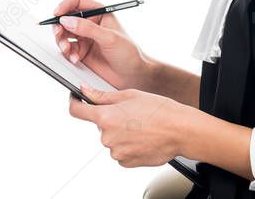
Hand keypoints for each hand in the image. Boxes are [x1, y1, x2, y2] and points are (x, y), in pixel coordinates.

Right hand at [50, 0, 153, 90]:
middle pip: (66, 17)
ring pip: (64, 34)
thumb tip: (67, 20)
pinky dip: (67, 53)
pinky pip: (67, 49)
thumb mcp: (109, 37)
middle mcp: (90, 23)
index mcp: (99, 12)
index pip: (77, 1)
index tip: (58, 14)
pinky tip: (75, 59)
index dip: (65, 5)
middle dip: (59, 26)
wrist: (132, 75)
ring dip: (62, 41)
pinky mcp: (81, 52)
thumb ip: (87, 28)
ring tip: (68, 50)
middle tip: (59, 34)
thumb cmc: (128, 52)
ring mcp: (85, 37)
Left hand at [68, 84, 188, 167]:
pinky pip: (120, 151)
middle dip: (111, 119)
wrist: (180, 130)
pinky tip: (142, 137)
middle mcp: (107, 137)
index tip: (76, 100)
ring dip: (121, 133)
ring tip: (141, 126)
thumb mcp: (130, 95)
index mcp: (106, 117)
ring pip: (111, 139)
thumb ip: (102, 95)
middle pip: (100, 125)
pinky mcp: (125, 162)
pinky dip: (128, 145)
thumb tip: (85, 91)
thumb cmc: (160, 110)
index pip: (77, 111)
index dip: (74, 103)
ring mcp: (116, 151)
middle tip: (131, 114)